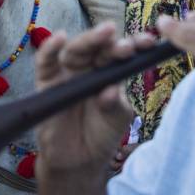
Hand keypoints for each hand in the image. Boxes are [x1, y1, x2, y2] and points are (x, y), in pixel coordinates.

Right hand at [35, 24, 152, 174]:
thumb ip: (114, 105)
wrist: (78, 161)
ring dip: (90, 40)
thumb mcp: (116, 120)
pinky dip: (50, 48)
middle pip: (99, 47)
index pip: (122, 53)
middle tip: (125, 44)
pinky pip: (46, 62)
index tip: (148, 42)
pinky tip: (59, 37)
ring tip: (105, 33)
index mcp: (111, 71)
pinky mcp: (47, 82)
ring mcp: (68, 72)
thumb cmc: (102, 134)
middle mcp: (89, 67)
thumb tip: (110, 91)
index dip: (135, 45)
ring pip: (76, 49)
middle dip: (113, 43)